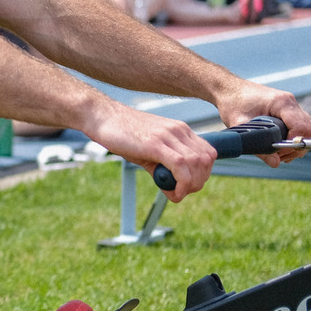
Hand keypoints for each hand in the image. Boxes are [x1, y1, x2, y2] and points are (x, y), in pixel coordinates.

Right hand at [87, 103, 217, 201]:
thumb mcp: (147, 150)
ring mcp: (168, 135)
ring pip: (196, 163)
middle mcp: (178, 130)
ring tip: (176, 192)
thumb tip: (173, 189)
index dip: (203, 172)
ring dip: (191, 184)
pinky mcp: (155, 143)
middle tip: (182, 191)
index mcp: (179, 130)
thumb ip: (162, 167)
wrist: (102, 117)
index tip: (190, 184)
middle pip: (206, 160)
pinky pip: (180, 165)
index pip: (207, 152)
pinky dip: (182, 183)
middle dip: (198, 181)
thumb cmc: (122, 134)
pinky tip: (172, 192)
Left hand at [213, 82, 310, 167]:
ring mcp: (290, 105)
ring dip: (296, 143)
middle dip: (297, 146)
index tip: (279, 150)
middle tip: (278, 154)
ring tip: (278, 152)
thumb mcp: (241, 126)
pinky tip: (279, 145)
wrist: (228, 89)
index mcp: (282, 103)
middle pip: (309, 129)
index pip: (302, 127)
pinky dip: (293, 138)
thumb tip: (275, 163)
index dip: (294, 143)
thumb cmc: (233, 103)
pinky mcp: (287, 109)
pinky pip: (299, 126)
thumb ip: (258, 146)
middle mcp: (290, 102)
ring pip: (307, 129)